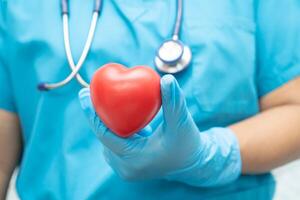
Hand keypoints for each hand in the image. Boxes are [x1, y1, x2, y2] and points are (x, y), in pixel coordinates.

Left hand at [79, 75, 240, 186]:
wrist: (193, 164)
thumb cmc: (188, 144)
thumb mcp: (182, 122)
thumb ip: (174, 101)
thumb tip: (166, 78)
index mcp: (134, 159)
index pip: (105, 134)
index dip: (92, 113)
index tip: (84, 93)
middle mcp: (125, 167)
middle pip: (103, 136)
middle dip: (95, 114)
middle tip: (88, 92)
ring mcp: (125, 168)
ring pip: (108, 140)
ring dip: (104, 121)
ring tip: (97, 100)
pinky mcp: (128, 165)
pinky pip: (115, 144)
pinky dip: (114, 128)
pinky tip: (114, 113)